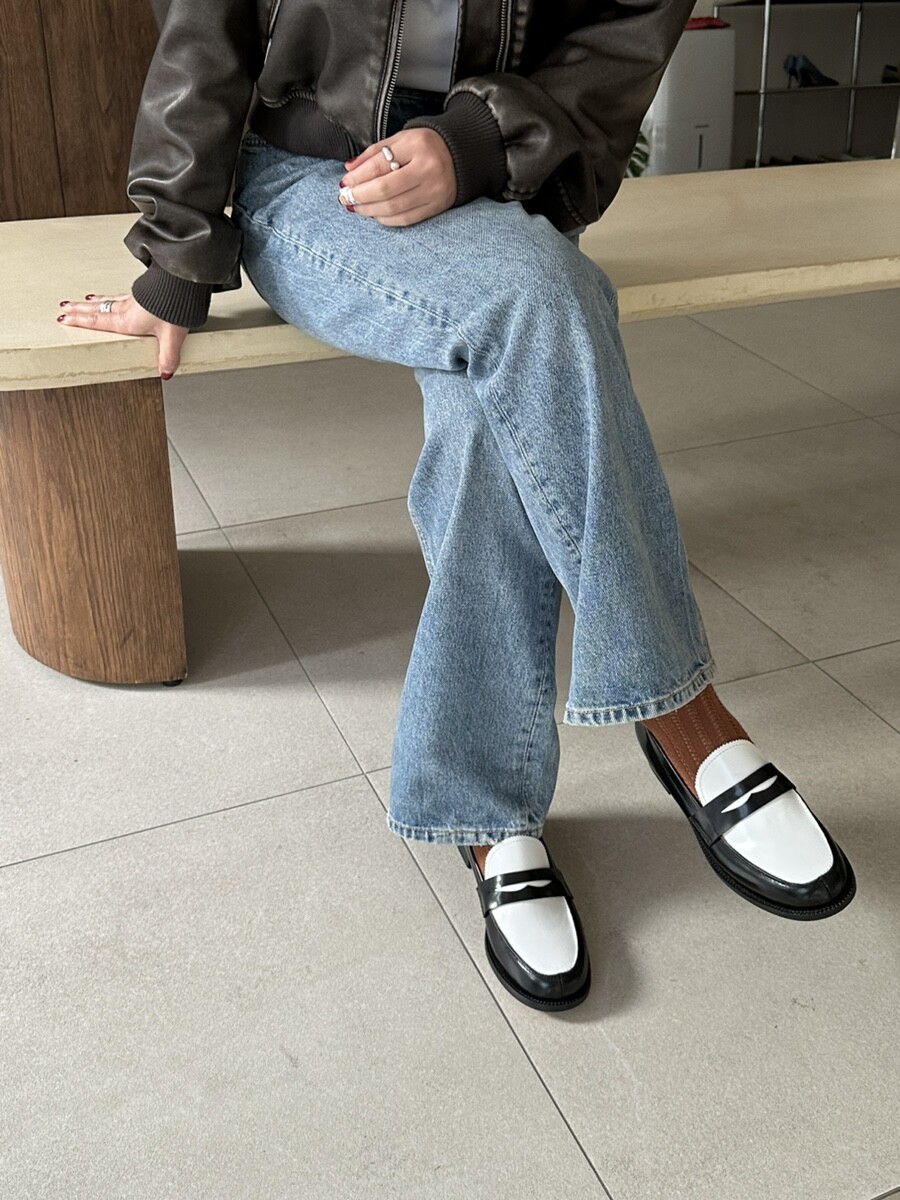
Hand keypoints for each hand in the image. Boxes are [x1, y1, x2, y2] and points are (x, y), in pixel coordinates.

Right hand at [56, 293, 188, 378]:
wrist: (182, 281)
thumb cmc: (175, 306)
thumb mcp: (171, 337)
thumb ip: (167, 356)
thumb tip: (165, 372)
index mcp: (128, 321)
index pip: (98, 322)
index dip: (80, 321)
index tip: (64, 319)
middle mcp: (128, 309)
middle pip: (98, 308)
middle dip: (80, 308)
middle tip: (65, 306)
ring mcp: (135, 298)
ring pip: (109, 299)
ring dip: (95, 300)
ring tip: (86, 299)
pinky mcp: (144, 291)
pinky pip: (122, 294)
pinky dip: (113, 295)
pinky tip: (118, 295)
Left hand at [339, 127, 455, 226]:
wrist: (461, 155)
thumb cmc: (425, 147)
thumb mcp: (401, 140)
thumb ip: (374, 153)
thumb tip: (349, 170)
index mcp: (417, 146)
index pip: (379, 165)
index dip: (358, 177)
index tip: (344, 183)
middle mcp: (428, 169)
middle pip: (385, 189)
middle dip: (360, 196)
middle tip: (345, 198)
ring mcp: (434, 190)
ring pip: (394, 207)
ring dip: (370, 210)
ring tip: (356, 207)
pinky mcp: (437, 207)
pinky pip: (406, 219)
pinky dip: (386, 219)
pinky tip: (374, 215)